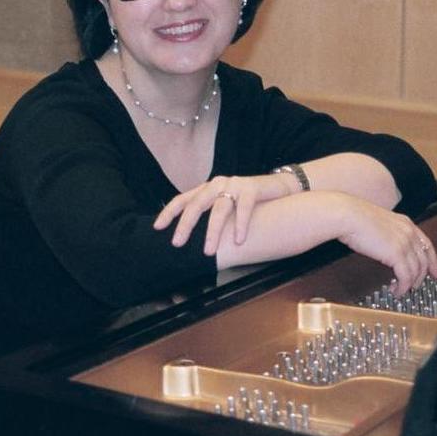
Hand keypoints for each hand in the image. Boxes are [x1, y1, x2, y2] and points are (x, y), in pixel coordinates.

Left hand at [153, 174, 291, 254]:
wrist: (279, 188)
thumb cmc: (248, 202)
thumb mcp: (226, 206)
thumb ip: (210, 215)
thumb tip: (191, 239)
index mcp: (207, 189)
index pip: (183, 199)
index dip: (169, 212)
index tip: (157, 228)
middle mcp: (218, 184)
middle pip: (196, 203)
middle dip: (186, 224)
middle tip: (177, 243)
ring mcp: (235, 184)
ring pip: (219, 208)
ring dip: (213, 232)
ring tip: (209, 251)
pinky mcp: (252, 188)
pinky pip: (244, 207)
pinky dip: (240, 225)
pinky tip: (239, 241)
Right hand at [335, 196, 436, 294]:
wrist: (349, 215)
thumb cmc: (356, 217)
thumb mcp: (379, 222)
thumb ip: (389, 233)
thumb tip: (387, 247)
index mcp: (405, 223)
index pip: (426, 245)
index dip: (433, 261)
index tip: (435, 272)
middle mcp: (409, 232)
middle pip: (424, 260)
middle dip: (421, 277)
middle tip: (416, 287)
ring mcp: (404, 243)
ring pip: (416, 271)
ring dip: (410, 284)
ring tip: (401, 291)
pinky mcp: (397, 254)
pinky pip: (405, 277)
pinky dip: (402, 287)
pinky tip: (396, 291)